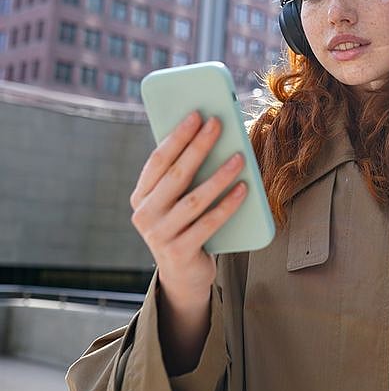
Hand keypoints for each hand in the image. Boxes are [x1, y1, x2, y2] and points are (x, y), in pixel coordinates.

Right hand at [129, 111, 247, 304]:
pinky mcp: (178, 253)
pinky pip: (208, 223)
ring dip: (219, 176)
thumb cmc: (185, 226)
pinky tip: (244, 189)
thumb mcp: (178, 201)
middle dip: (198, 146)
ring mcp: (159, 236)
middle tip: (218, 124)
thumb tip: (212, 136)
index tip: (197, 114)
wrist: (183, 276)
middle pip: (176, 174)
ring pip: (194, 199)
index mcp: (141, 196)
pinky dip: (227, 205)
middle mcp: (144, 214)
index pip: (159, 160)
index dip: (178, 136)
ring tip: (240, 157)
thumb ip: (185, 175)